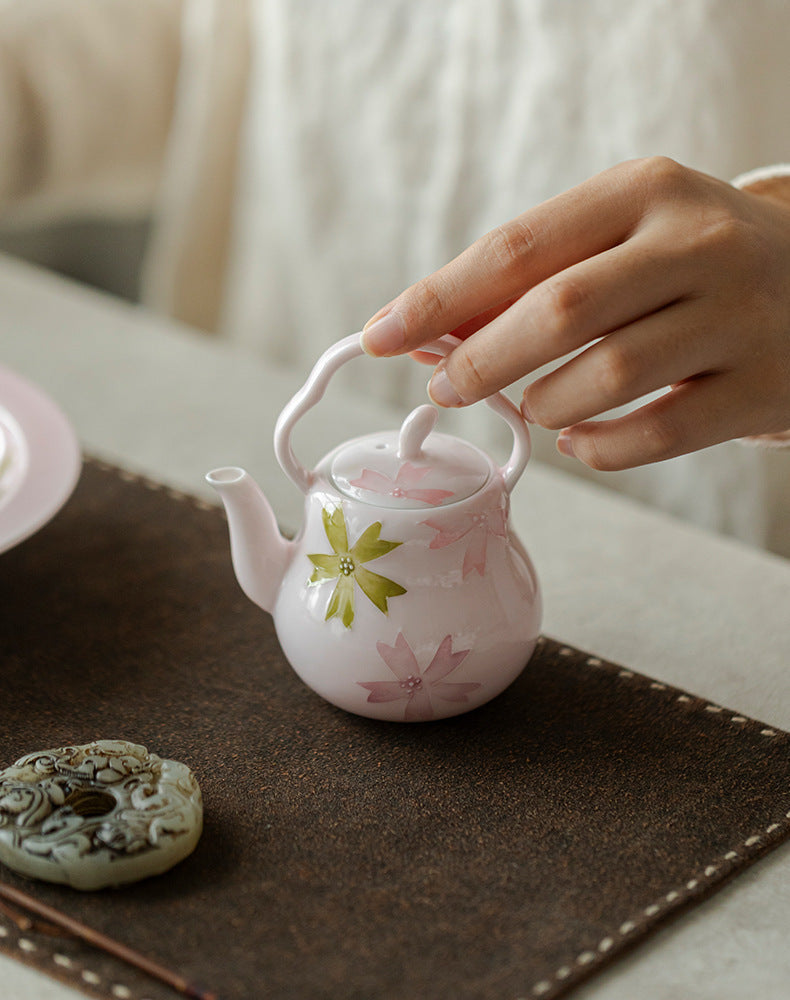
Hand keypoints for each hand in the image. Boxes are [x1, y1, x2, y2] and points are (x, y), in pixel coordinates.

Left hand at [361, 157, 789, 469]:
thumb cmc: (689, 266)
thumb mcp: (620, 241)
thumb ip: (532, 279)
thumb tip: (425, 333)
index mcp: (646, 192)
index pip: (518, 246)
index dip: (438, 298)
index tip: (379, 335)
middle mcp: (698, 244)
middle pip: (557, 310)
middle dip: (481, 361)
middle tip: (444, 390)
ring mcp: (738, 317)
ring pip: (605, 378)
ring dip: (544, 405)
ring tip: (536, 407)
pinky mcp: (759, 388)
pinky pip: (652, 435)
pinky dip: (597, 449)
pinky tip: (582, 439)